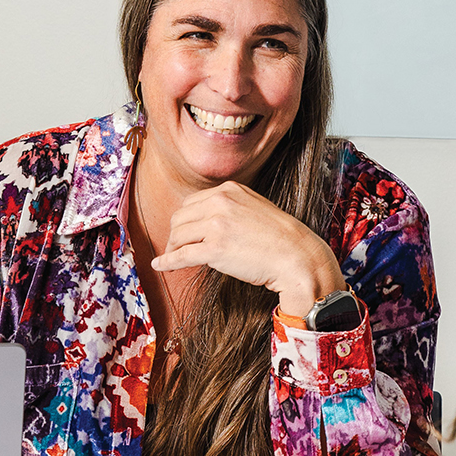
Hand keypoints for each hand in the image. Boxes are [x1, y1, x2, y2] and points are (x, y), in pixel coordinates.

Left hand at [151, 181, 345, 317]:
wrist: (296, 256)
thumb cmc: (279, 238)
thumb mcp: (254, 208)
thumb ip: (230, 208)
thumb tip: (206, 222)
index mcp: (229, 190)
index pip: (192, 202)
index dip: (184, 220)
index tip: (182, 232)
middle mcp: (220, 202)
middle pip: (180, 217)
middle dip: (176, 234)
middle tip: (176, 247)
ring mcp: (216, 225)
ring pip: (178, 235)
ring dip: (172, 248)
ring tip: (172, 257)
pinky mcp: (215, 249)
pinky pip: (181, 255)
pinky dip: (167, 261)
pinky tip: (159, 266)